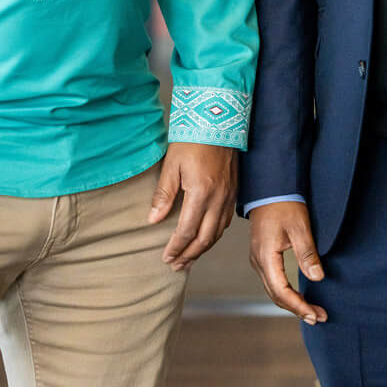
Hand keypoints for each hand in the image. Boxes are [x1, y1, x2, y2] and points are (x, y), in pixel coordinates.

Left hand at [148, 142, 237, 271]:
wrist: (218, 120)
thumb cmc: (193, 139)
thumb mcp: (172, 165)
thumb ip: (164, 194)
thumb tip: (153, 220)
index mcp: (201, 193)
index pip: (187, 231)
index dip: (176, 248)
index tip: (166, 258)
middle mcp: (218, 199)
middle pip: (204, 238)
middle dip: (189, 255)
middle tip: (176, 266)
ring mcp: (228, 196)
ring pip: (217, 233)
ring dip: (202, 249)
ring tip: (189, 258)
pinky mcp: (233, 191)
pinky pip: (225, 221)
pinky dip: (214, 235)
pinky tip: (206, 238)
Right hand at [247, 201, 326, 324]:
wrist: (270, 188)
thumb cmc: (284, 204)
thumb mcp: (300, 228)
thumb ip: (308, 254)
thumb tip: (317, 278)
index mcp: (266, 256)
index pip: (281, 291)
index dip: (299, 306)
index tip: (315, 314)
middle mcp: (258, 261)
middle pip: (276, 295)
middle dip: (297, 309)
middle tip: (318, 317)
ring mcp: (258, 259)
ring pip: (273, 290)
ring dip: (291, 303)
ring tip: (311, 311)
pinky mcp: (261, 256)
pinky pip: (272, 281)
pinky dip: (285, 293)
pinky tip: (297, 296)